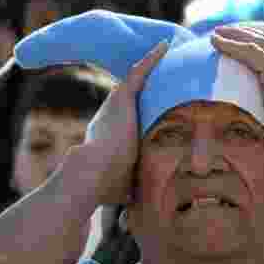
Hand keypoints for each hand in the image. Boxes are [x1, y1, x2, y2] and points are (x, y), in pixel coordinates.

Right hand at [80, 40, 167, 205]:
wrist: (89, 177)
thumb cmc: (106, 188)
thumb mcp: (127, 186)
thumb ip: (135, 190)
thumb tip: (136, 217)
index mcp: (114, 133)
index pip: (133, 118)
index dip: (145, 110)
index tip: (157, 105)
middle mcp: (113, 114)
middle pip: (139, 94)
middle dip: (155, 81)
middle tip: (172, 68)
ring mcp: (117, 105)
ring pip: (141, 78)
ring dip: (156, 65)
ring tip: (174, 48)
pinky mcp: (121, 98)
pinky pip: (141, 72)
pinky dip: (153, 58)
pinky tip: (166, 45)